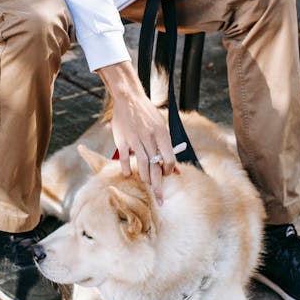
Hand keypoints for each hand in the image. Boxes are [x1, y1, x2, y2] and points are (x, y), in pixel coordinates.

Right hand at [96, 61, 176, 203]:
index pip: (169, 159)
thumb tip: (178, 171)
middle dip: (158, 186)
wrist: (129, 98)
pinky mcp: (122, 140)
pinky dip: (127, 169)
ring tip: (147, 183)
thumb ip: (168, 149)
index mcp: (162, 134)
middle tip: (160, 200)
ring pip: (142, 166)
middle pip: (156, 167)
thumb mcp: (162, 128)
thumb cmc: (148, 115)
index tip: (166, 174)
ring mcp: (135, 139)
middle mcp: (149, 137)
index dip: (169, 170)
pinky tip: (129, 174)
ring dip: (145, 178)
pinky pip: (125, 159)